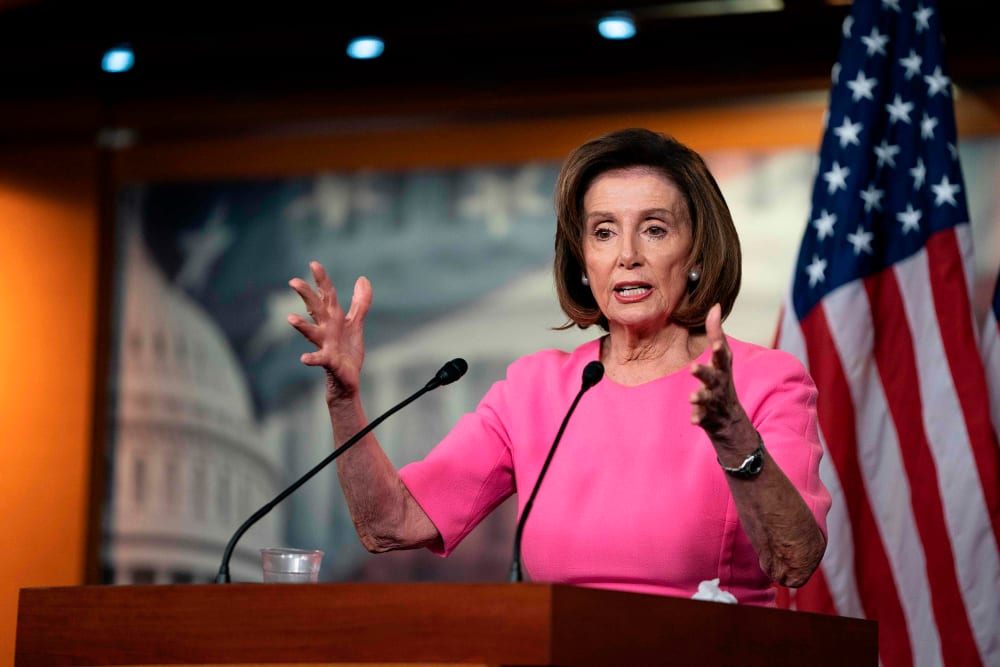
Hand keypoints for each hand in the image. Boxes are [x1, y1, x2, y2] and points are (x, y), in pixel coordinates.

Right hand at [287, 261, 371, 402]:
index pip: (327, 295)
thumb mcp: (355, 323)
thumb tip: (362, 279)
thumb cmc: (347, 350)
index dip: (321, 280)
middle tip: (293, 281)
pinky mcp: (329, 361)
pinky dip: (311, 359)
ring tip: (291, 318)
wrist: (348, 379)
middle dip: (306, 295)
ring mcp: (325, 345)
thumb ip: (360, 302)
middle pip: (315, 309)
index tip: (313, 263)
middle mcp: (326, 329)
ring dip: (301, 326)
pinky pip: (319, 359)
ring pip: (311, 333)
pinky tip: (304, 358)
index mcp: (333, 318)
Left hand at [689, 303, 753, 449]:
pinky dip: (699, 418)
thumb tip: (714, 305)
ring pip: (708, 399)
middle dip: (704, 373)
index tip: (716, 343)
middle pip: (713, 378)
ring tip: (692, 397)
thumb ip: (716, 333)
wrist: (731, 422)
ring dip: (701, 397)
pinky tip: (693, 419)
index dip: (719, 350)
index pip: (722, 358)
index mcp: (722, 370)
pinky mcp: (708, 417)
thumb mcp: (722, 358)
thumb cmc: (722, 382)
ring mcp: (714, 402)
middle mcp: (720, 385)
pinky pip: (703, 418)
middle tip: (693, 368)